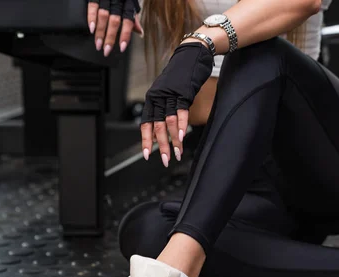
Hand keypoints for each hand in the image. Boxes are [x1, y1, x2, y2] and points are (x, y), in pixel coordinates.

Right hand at [88, 0, 142, 55]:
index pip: (128, 21)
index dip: (126, 35)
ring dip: (100, 32)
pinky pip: (93, 6)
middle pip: (115, 21)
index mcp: (128, 3)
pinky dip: (91, 18)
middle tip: (106, 50)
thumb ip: (133, 17)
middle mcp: (118, 0)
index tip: (122, 47)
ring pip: (103, 16)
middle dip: (110, 37)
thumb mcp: (130, 2)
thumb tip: (140, 33)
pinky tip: (91, 29)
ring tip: (98, 44)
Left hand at [140, 42, 213, 166]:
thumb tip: (164, 127)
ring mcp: (170, 94)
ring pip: (168, 122)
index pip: (146, 123)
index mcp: (152, 98)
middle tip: (165, 160)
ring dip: (173, 140)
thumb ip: (165, 107)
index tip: (147, 154)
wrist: (192, 53)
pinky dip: (181, 126)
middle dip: (161, 146)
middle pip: (157, 126)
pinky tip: (182, 137)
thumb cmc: (182, 73)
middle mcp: (158, 96)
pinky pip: (180, 112)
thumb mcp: (169, 91)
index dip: (146, 140)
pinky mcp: (183, 92)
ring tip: (177, 154)